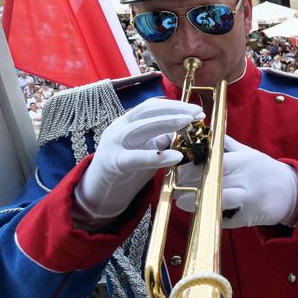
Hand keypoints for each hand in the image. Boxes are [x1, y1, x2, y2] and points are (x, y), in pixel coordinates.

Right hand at [75, 98, 202, 220]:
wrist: (99, 192)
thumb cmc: (126, 168)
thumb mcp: (145, 147)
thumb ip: (160, 137)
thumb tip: (183, 129)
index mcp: (127, 121)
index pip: (152, 106)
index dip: (176, 105)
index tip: (197, 110)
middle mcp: (119, 127)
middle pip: (148, 111)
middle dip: (175, 110)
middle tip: (198, 114)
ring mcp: (114, 144)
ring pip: (141, 127)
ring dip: (167, 123)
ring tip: (188, 124)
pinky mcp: (114, 163)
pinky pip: (136, 158)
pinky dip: (157, 156)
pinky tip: (176, 156)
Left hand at [175, 136, 297, 227]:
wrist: (292, 193)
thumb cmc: (266, 171)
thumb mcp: (249, 153)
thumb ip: (228, 145)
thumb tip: (207, 132)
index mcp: (244, 160)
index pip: (215, 161)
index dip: (194, 166)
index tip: (180, 169)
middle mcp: (245, 178)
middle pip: (212, 180)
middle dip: (190, 184)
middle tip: (177, 186)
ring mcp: (248, 199)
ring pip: (218, 199)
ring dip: (197, 201)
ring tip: (183, 202)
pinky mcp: (248, 217)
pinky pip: (227, 218)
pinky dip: (213, 215)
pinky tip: (202, 212)